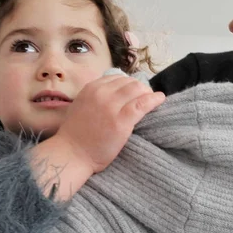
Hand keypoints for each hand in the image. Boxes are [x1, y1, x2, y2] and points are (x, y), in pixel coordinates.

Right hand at [31, 75, 164, 200]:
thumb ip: (96, 96)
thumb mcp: (81, 105)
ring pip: (137, 90)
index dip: (129, 83)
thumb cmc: (76, 134)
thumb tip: (116, 92)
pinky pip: (143, 104)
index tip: (135, 91)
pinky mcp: (122, 121)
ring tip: (153, 98)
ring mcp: (112, 106)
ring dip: (148, 92)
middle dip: (140, 87)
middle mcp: (101, 93)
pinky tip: (160, 99)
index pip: (117, 78)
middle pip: (129, 82)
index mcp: (91, 88)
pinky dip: (154, 99)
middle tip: (146, 96)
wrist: (72, 153)